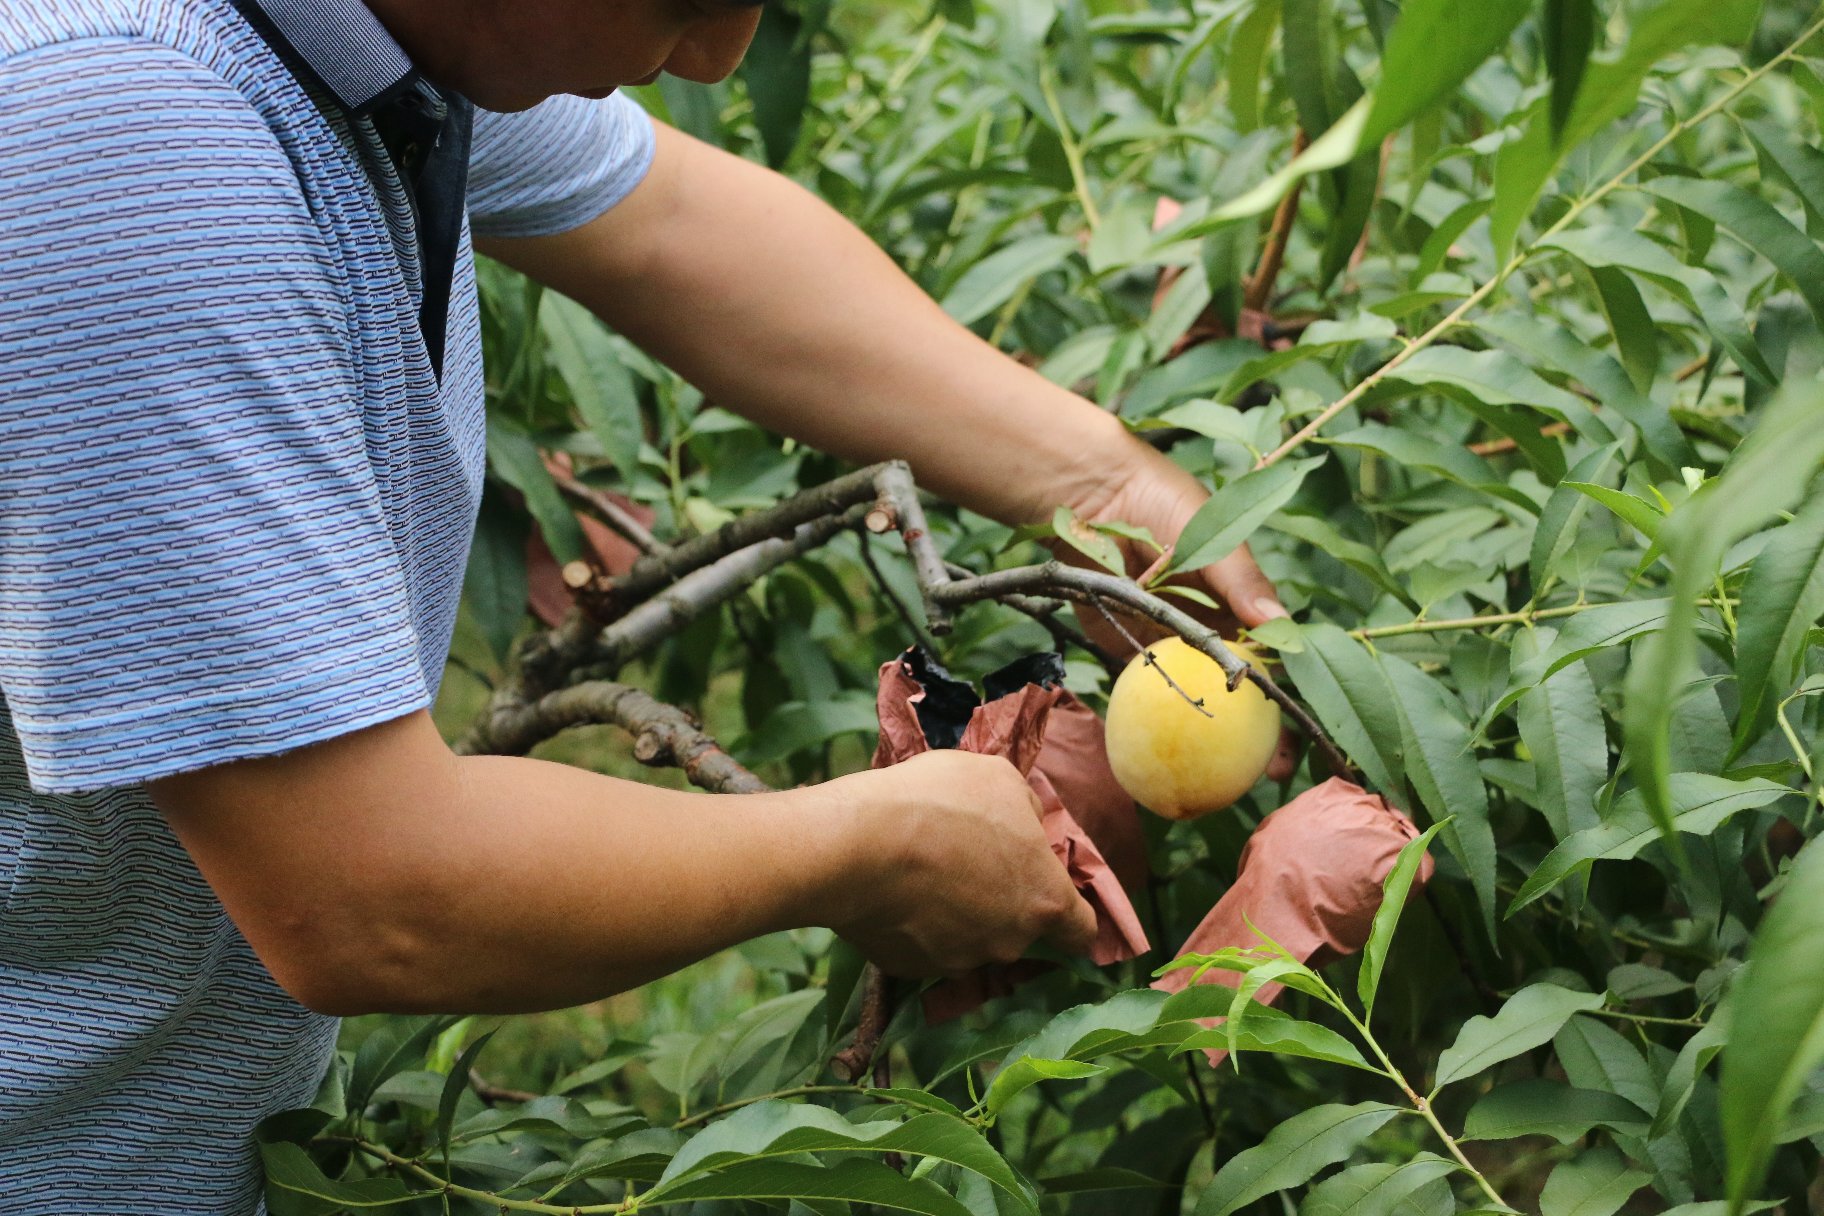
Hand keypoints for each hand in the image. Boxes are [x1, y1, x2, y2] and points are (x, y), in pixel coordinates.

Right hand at [822, 751, 1098, 976]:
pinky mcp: (911, 969)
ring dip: (957, 916)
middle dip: (1001, 905)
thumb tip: (1028, 828)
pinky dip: (916, 928)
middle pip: (1019, 932)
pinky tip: (894, 894)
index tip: (1052, 901)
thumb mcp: (1000, 779)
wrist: (858, 844)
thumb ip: (1027, 810)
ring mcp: (959, 961)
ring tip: (922, 874)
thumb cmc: (941, 802)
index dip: (1070, 915)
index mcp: (1043, 899)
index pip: (1080, 931)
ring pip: (970, 942)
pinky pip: (924, 948)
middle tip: (966, 864)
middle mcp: (1010, 942)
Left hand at [1066, 443, 1299, 779]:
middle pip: (1244, 688)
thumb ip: (1240, 581)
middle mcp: (1209, 626)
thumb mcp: (1210, 532)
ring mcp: (1170, 641)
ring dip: (1219, 743)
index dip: (1295, 691)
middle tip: (1275, 772)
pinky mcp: (1128, 649)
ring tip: (1235, 780)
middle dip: (1264, 734)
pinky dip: (1165, 726)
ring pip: (1203, 702)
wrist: (1087, 493)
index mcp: (1238, 598)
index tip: (1308, 728)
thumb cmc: (1158, 500)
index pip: (1276, 653)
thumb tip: (1280, 628)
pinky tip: (1176, 759)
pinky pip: (1150, 693)